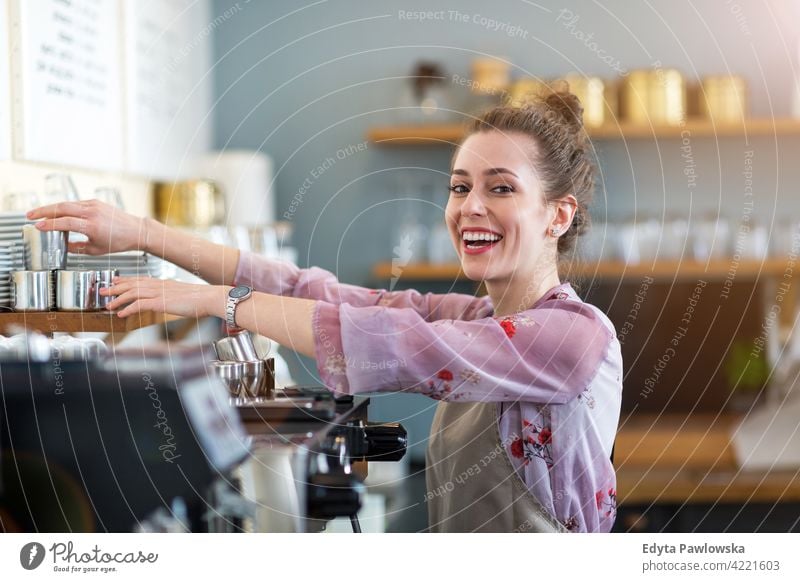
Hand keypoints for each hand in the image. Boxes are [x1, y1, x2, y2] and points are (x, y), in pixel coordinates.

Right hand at [26, 200, 152, 254]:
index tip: (37, 226)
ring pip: (67, 203)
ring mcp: (94, 205)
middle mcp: (93, 213)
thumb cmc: (118, 242)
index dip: (49, 224)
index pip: (65, 223)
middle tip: (30, 215)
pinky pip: (76, 203)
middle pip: (62, 208)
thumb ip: (76, 247)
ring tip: (38, 213)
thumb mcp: (96, 250)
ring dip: (51, 207)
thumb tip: (61, 244)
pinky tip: (55, 211)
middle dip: (43, 211)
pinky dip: (63, 207)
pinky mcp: (96, 202)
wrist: (136, 231)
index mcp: (92, 226)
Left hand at [100, 276, 227, 318]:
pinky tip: (121, 314)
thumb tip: (168, 301)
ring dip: (118, 299)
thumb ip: (172, 296)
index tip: (115, 281)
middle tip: (102, 290)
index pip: (140, 280)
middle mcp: (159, 285)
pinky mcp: (161, 302)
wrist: (210, 298)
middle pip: (132, 284)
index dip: (125, 280)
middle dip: (115, 288)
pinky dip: (128, 308)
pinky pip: (139, 304)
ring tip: (107, 304)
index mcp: (164, 283)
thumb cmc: (201, 298)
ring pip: (132, 293)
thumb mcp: (183, 295)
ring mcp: (159, 293)